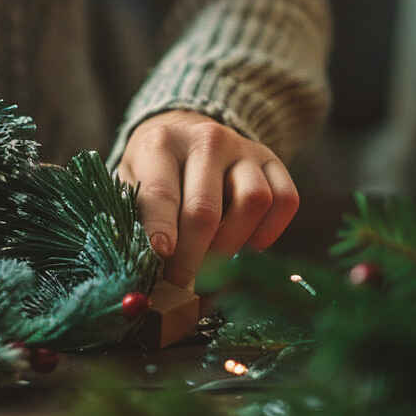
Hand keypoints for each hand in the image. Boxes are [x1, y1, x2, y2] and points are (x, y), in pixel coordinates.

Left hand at [117, 111, 299, 286]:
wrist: (184, 131)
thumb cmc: (152, 168)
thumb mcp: (130, 182)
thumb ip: (135, 218)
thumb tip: (141, 268)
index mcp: (160, 143)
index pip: (161, 193)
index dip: (161, 229)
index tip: (161, 258)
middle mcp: (206, 140)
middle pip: (206, 208)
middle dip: (192, 256)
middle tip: (181, 283)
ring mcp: (243, 148)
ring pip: (253, 201)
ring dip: (232, 244)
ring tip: (212, 259)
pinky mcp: (272, 160)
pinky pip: (285, 200)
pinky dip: (268, 231)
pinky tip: (246, 242)